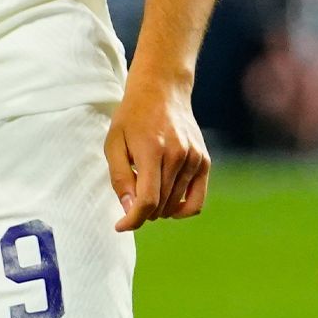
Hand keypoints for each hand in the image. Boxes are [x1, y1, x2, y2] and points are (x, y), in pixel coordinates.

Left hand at [104, 85, 209, 231]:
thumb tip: (129, 209)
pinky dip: (182, 208)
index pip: (148, 200)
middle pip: (161, 206)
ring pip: (176, 205)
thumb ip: (119, 178)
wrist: (161, 90)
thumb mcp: (114, 143)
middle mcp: (178, 155)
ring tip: (147, 191)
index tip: (120, 226)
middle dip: (142, 212)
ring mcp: (194, 158)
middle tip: (131, 199)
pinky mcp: (204, 160)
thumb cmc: (132, 117)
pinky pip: (196, 199)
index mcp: (152, 150)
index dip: (133, 219)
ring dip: (159, 209)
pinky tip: (168, 204)